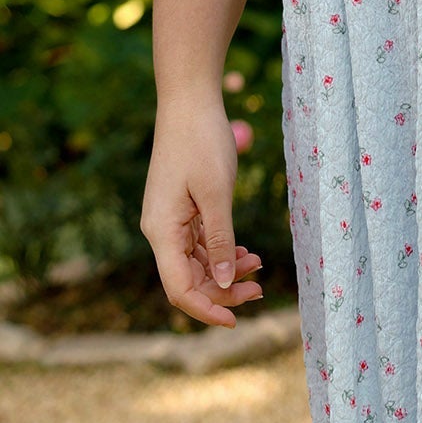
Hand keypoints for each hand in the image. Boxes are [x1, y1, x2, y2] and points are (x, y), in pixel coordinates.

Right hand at [140, 103, 264, 328]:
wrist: (189, 102)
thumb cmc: (202, 141)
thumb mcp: (217, 192)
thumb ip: (220, 239)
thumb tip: (224, 283)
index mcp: (161, 231)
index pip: (179, 289)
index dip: (206, 309)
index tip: (236, 320)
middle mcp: (160, 231)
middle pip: (188, 279)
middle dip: (223, 290)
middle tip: (260, 289)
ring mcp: (169, 220)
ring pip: (196, 262)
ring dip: (225, 270)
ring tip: (259, 266)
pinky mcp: (180, 209)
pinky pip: (198, 243)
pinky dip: (221, 250)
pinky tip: (244, 251)